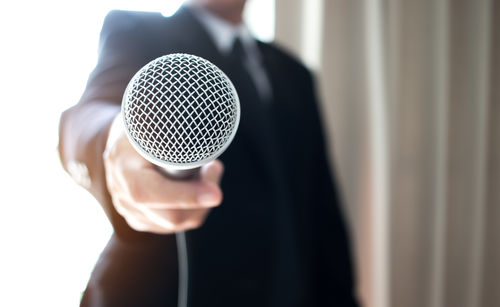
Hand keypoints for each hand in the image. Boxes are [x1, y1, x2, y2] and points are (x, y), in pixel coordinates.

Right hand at [103, 115, 223, 233]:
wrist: (120, 142)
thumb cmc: (142, 127)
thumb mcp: (153, 121)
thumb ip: (173, 133)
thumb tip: (204, 138)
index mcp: (122, 168)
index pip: (148, 193)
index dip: (185, 196)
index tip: (216, 193)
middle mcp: (123, 196)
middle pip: (171, 217)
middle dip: (203, 198)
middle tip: (214, 168)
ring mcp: (131, 211)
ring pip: (181, 222)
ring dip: (201, 201)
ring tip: (206, 171)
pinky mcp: (142, 220)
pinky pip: (177, 224)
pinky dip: (194, 207)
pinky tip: (195, 185)